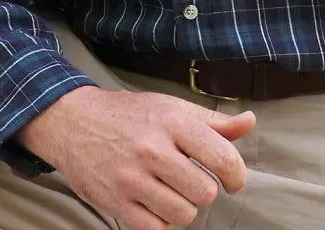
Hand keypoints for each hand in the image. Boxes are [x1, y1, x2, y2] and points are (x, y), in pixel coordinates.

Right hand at [17, 86, 256, 229]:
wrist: (75, 122)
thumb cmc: (129, 114)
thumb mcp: (172, 107)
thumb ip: (213, 121)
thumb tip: (249, 122)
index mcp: (172, 121)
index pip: (222, 158)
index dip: (236, 175)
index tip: (233, 179)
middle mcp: (152, 150)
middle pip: (205, 193)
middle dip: (203, 189)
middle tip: (189, 178)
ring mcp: (132, 179)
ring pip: (183, 215)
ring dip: (183, 207)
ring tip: (169, 189)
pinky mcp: (116, 203)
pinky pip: (156, 229)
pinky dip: (160, 221)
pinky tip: (153, 201)